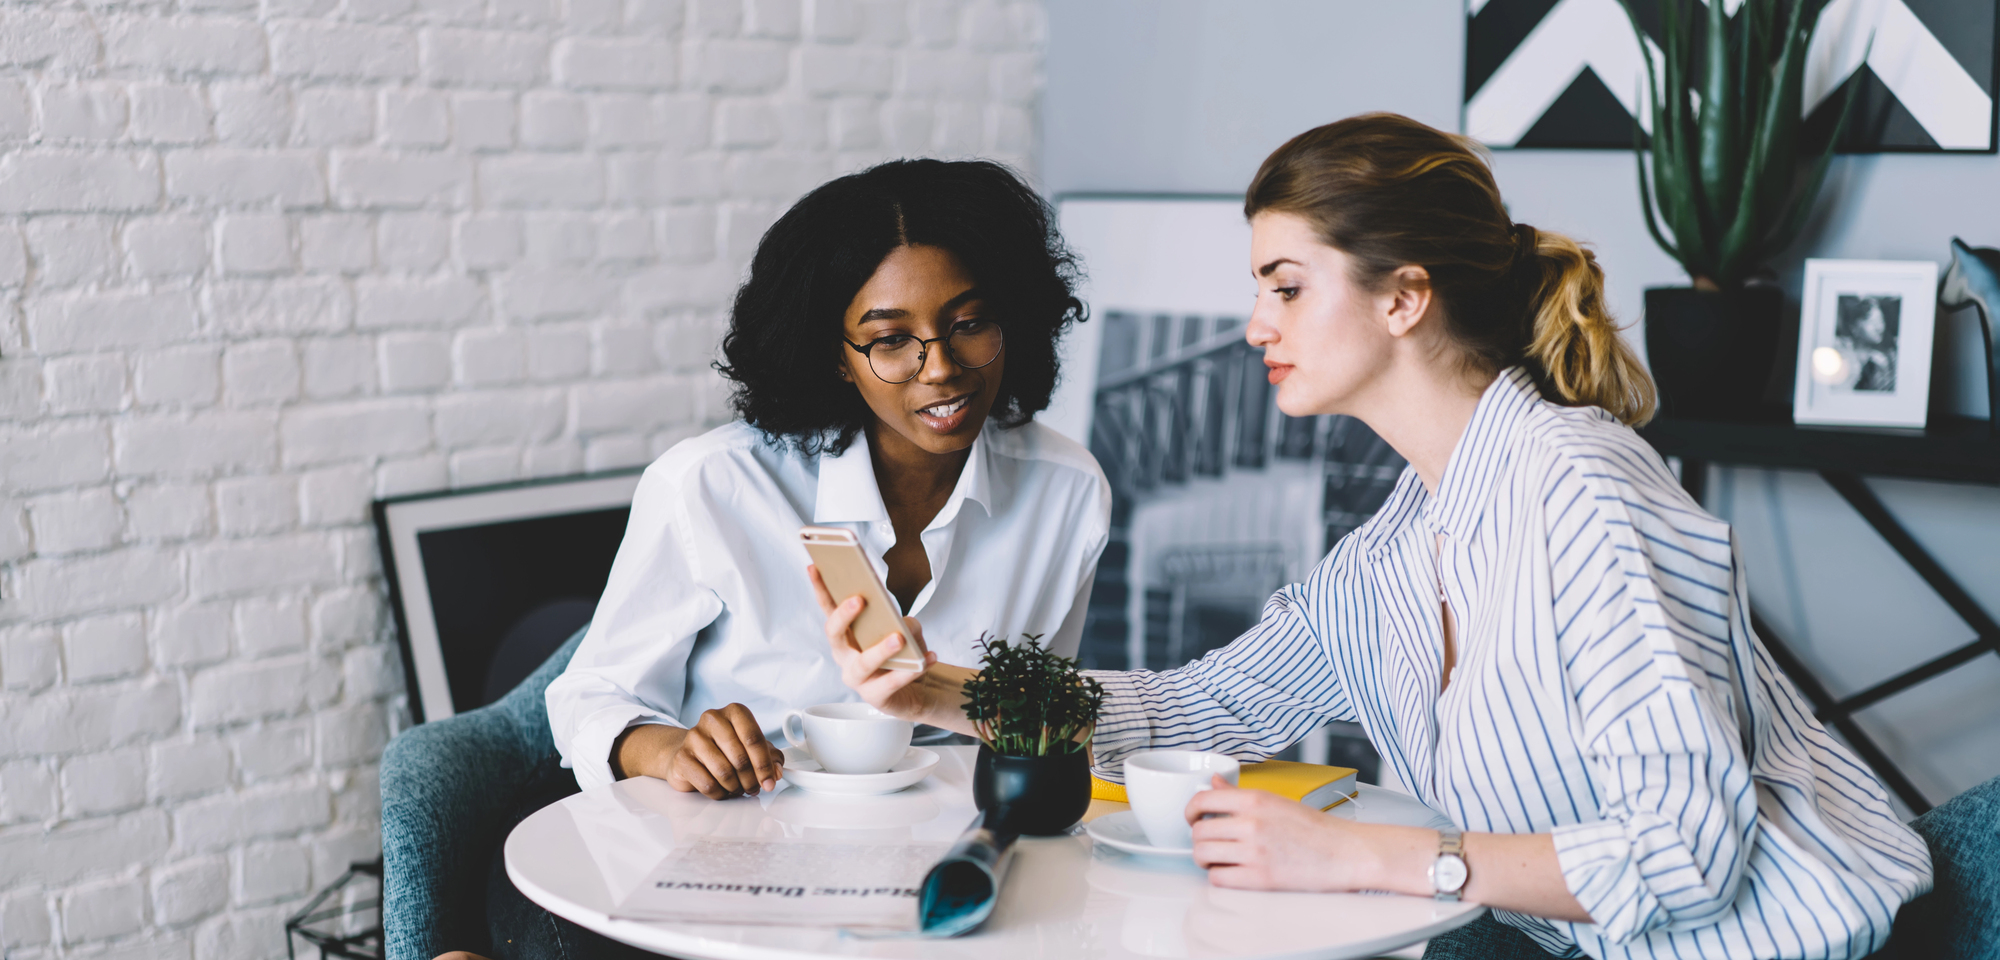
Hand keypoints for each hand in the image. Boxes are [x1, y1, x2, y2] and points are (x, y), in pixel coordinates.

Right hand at [614, 704, 783, 799]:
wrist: (692, 753)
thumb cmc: (726, 748)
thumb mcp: (753, 748)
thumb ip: (771, 758)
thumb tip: (776, 772)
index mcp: (734, 712)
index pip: (753, 738)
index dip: (764, 764)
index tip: (769, 781)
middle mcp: (712, 719)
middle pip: (740, 758)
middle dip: (751, 780)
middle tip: (753, 788)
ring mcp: (694, 737)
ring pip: (724, 773)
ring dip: (735, 787)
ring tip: (737, 788)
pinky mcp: (682, 757)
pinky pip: (708, 784)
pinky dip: (720, 793)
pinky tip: (722, 790)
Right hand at [808, 564, 942, 721]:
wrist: (915, 690)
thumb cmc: (903, 654)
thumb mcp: (907, 631)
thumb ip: (904, 622)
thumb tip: (902, 624)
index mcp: (846, 635)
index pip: (828, 608)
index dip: (820, 588)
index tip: (814, 566)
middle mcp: (845, 656)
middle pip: (835, 635)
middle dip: (844, 615)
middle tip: (860, 599)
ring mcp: (858, 679)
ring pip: (863, 664)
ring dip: (880, 650)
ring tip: (898, 638)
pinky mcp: (876, 697)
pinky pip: (891, 683)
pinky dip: (910, 671)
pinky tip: (927, 659)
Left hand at [1187, 775, 1415, 891]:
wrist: (1347, 852)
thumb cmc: (1316, 829)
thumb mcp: (1277, 801)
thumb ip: (1240, 794)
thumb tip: (1214, 782)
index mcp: (1255, 799)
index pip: (1202, 799)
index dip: (1190, 810)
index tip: (1192, 817)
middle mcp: (1251, 823)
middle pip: (1199, 831)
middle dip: (1199, 838)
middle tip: (1211, 842)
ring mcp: (1254, 851)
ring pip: (1203, 855)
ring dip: (1206, 859)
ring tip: (1219, 859)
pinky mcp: (1260, 878)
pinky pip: (1218, 878)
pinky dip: (1220, 877)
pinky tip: (1232, 873)